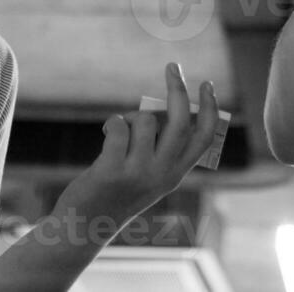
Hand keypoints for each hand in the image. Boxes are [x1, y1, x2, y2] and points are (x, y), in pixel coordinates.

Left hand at [57, 62, 220, 232]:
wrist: (85, 226)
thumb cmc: (117, 192)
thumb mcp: (149, 175)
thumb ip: (161, 147)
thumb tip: (164, 106)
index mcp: (175, 175)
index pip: (203, 138)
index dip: (209, 109)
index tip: (207, 84)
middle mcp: (161, 175)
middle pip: (180, 122)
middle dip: (178, 89)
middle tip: (173, 66)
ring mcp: (137, 174)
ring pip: (143, 119)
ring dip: (130, 115)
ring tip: (119, 131)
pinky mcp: (112, 171)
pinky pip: (118, 126)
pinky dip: (112, 123)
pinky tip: (106, 134)